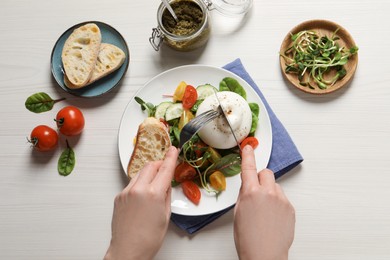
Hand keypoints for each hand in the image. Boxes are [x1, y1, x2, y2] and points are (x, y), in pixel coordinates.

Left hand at [104, 146, 178, 259]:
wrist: (128, 250)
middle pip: (150, 166)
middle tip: (165, 168)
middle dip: (159, 164)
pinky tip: (143, 198)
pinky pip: (131, 184)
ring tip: (154, 187)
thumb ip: (165, 195)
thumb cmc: (149, 239)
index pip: (165, 169)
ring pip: (139, 174)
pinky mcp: (119, 197)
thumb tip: (165, 184)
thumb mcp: (165, 215)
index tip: (174, 149)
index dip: (171, 157)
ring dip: (148, 174)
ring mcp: (126, 192)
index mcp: (153, 194)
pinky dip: (139, 185)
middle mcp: (138, 190)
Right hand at [234, 145, 294, 259]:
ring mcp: (281, 200)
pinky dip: (277, 202)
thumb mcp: (238, 212)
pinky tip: (271, 217)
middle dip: (260, 178)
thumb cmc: (248, 238)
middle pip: (266, 173)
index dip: (248, 155)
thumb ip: (244, 194)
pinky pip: (282, 197)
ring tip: (264, 211)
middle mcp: (268, 193)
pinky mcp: (290, 208)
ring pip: (275, 186)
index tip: (248, 148)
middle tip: (255, 191)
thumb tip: (248, 186)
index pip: (249, 167)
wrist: (264, 254)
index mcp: (251, 193)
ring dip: (269, 192)